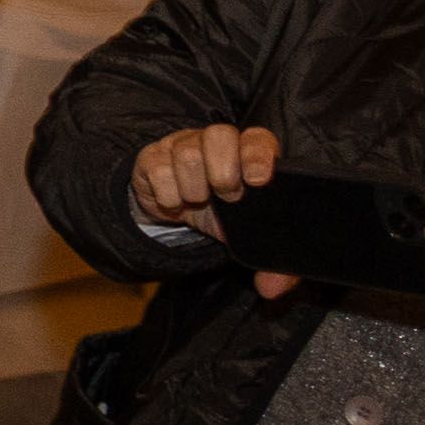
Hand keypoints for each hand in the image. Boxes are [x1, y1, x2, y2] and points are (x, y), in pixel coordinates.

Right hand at [126, 122, 290, 277]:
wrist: (177, 211)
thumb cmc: (222, 215)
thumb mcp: (249, 236)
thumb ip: (271, 264)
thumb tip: (271, 289)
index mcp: (248, 152)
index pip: (256, 138)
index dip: (257, 154)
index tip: (257, 180)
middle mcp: (216, 142)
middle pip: (219, 134)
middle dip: (223, 172)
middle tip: (225, 197)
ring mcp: (182, 144)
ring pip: (187, 152)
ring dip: (193, 187)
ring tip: (197, 201)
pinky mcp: (152, 156)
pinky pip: (156, 167)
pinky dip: (166, 193)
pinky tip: (174, 202)